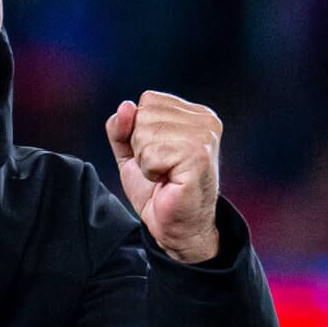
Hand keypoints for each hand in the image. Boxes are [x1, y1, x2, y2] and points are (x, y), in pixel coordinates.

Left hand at [106, 92, 222, 263]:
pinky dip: (150, 172)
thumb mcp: (131, 152)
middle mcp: (205, 121)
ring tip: (165, 175)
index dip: (139, 130)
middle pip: (145, 114)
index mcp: (195, 114)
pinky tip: (167, 181)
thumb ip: (122, 127)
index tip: (158, 155)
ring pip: (146, 132)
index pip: (148, 100)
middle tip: (161, 168)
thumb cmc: (157, 190)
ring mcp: (205, 137)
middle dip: (141, 146)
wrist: (175, 226)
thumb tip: (125, 106)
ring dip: (146, 160)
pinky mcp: (199, 157)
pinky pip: (151, 153)